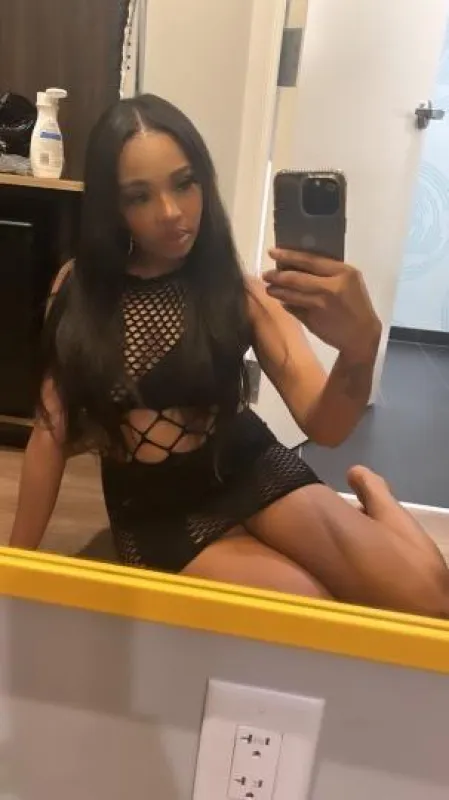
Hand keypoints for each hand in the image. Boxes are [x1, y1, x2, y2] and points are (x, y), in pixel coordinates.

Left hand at [264, 249, 380, 357]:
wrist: (362, 335)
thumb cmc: (356, 304)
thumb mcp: (349, 282)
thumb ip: (328, 272)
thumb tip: (296, 265)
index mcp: (342, 273)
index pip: (310, 260)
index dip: (288, 255)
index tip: (272, 252)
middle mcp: (330, 288)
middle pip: (296, 278)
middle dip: (277, 275)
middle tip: (266, 274)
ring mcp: (320, 305)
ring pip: (291, 295)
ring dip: (277, 291)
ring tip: (269, 288)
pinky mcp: (313, 320)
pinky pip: (293, 309)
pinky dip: (286, 305)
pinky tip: (282, 302)